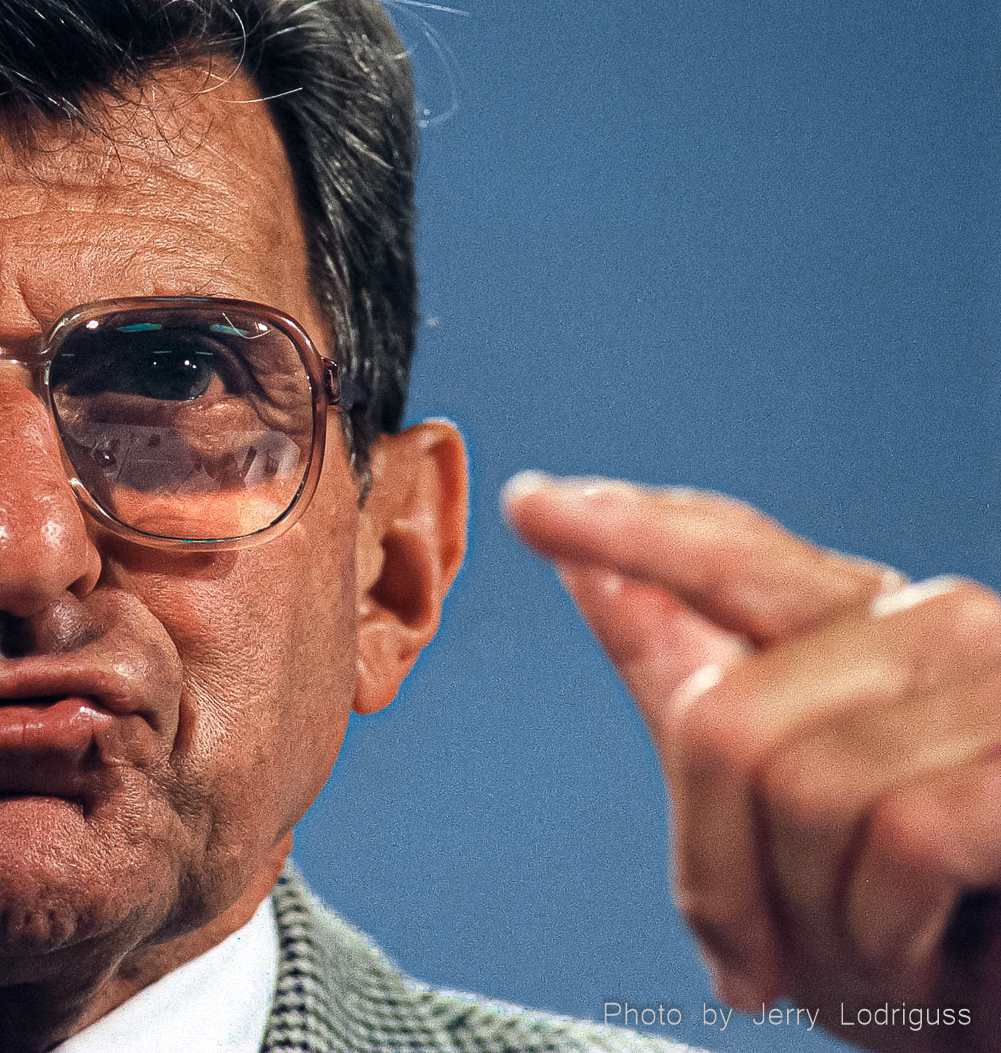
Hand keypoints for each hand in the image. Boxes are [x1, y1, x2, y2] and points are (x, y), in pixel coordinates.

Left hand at [502, 471, 1000, 1051]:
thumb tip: (595, 578)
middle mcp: (941, 629)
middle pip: (724, 721)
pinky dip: (890, 938)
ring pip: (803, 789)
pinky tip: (932, 965)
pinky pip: (904, 839)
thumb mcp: (780, 824)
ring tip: (876, 957)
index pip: (729, 554)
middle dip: (719, 873)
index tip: (531, 507)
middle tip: (759, 957)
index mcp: (865, 628)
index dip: (628, 530)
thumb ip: (696, 693)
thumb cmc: (923, 932)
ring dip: (815, 922)